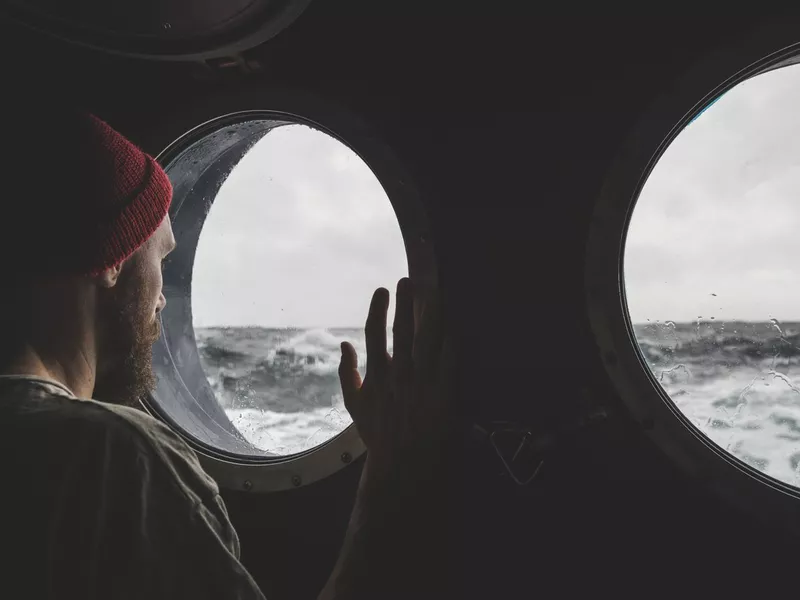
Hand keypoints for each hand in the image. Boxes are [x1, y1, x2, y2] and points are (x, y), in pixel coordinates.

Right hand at [338, 277, 451, 469]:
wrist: (403, 462)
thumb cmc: (379, 433)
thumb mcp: (354, 404)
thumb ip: (346, 372)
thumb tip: (343, 343)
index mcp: (377, 373)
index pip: (375, 332)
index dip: (378, 308)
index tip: (382, 290)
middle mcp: (399, 372)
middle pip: (403, 329)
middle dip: (405, 302)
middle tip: (408, 280)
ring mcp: (422, 380)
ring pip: (427, 338)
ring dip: (430, 313)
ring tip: (434, 291)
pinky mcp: (444, 390)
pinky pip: (449, 359)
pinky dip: (452, 340)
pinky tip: (455, 323)